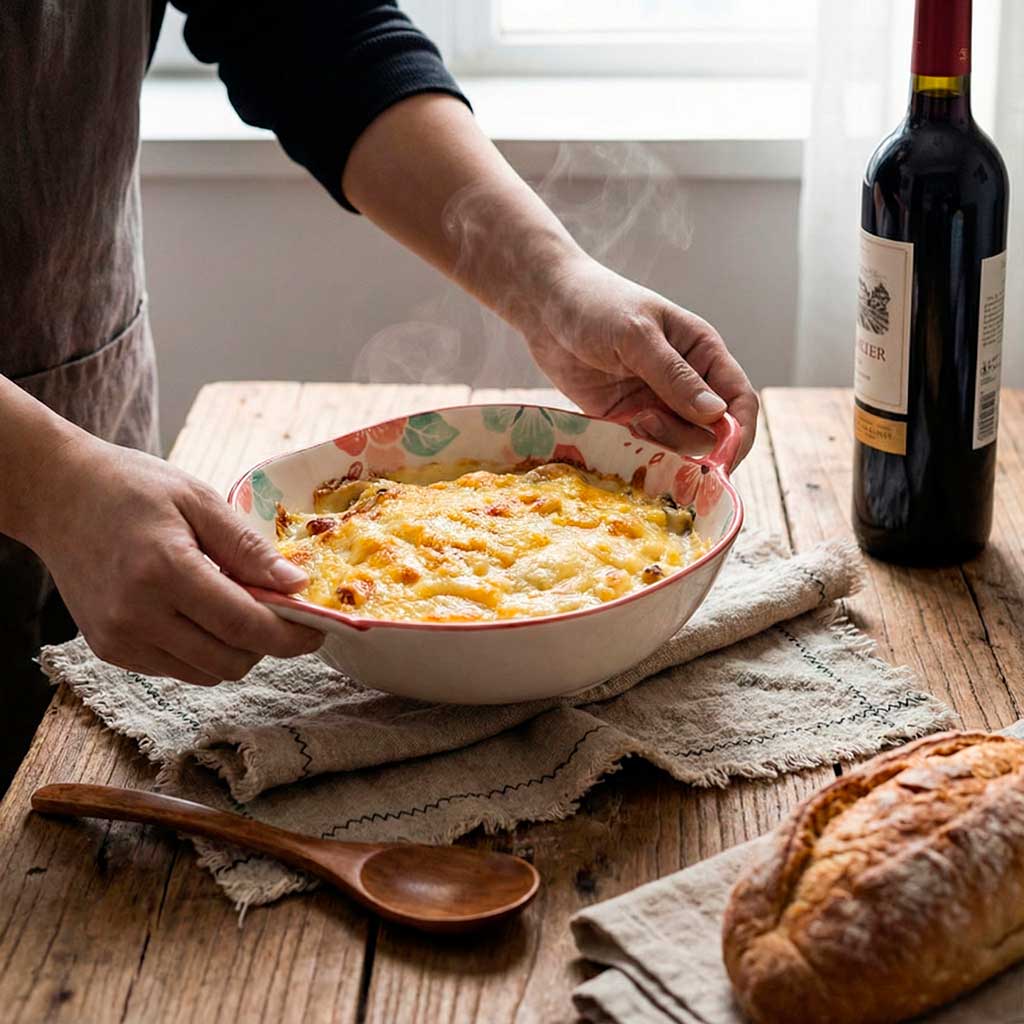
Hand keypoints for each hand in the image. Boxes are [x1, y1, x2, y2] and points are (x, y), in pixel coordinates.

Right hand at [25, 436, 323, 684]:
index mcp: (165, 571)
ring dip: (235, 651)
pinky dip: (202, 651)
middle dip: (267, 645)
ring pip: (206, 673)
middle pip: (230, 661)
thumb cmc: (132, 487)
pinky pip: (177, 669)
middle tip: (280, 613)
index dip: (290, 636)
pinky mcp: (110, 650)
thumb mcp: (199, 499)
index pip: (245, 626)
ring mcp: (119, 639)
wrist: (58, 495)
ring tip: (237, 607)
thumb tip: (297, 584)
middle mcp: (138, 615)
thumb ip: (248, 547)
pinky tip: (201, 614)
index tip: (316, 628)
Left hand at [524, 256, 757, 464]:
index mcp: (702, 353)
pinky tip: (618, 430)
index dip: (739, 434)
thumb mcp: (637, 337)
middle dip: (689, 441)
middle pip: (711, 432)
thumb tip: (716, 414)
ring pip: (678, 445)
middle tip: (649, 424)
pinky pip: (644, 447)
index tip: (724, 461)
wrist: (545, 306)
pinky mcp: (625, 419)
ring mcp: (656, 402)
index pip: (740, 402)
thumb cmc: (596, 305)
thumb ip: (674, 376)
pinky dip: (637, 449)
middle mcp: (686, 382)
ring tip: (630, 421)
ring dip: (661, 444)